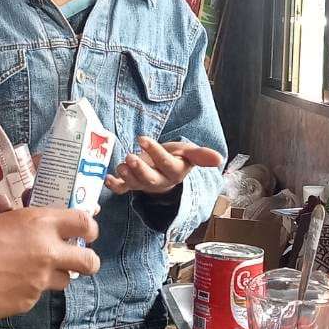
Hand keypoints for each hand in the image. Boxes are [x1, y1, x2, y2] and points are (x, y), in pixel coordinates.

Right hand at [0, 208, 100, 318]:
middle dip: (88, 262)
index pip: (86, 223)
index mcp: (42, 223)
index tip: (86, 233)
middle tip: (79, 261)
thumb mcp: (6, 219)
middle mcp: (47, 252)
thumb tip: (49, 231)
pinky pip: (35, 296)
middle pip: (90, 262)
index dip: (89, 229)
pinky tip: (3, 284)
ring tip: (29, 271)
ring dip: (53, 276)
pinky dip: (25, 291)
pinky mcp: (26, 302)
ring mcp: (39, 281)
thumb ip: (33, 227)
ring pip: (64, 281)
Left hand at [105, 137, 223, 196]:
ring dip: (126, 176)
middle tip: (129, 157)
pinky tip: (108, 178)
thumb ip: (201, 155)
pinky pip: (122, 189)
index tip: (143, 139)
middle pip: (150, 179)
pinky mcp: (131, 186)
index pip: (166, 164)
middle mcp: (160, 182)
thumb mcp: (188, 153)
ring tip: (121, 165)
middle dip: (140, 169)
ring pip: (135, 184)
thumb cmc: (176, 157)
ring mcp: (144, 185)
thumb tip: (219, 158)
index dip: (155, 153)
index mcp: (175, 172)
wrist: (164, 170)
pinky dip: (114, 185)